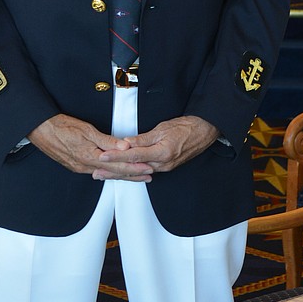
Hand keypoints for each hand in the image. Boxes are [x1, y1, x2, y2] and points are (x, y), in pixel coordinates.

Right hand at [29, 114, 153, 181]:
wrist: (40, 129)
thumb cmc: (61, 126)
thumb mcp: (87, 130)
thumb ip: (107, 140)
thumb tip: (124, 147)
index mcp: (90, 157)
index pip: (118, 166)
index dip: (134, 168)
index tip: (148, 168)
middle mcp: (85, 166)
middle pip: (114, 173)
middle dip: (132, 175)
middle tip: (148, 176)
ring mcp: (79, 167)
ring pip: (106, 173)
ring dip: (122, 175)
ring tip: (136, 176)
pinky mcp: (75, 165)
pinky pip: (97, 171)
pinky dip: (109, 173)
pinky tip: (114, 173)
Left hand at [93, 115, 217, 180]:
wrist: (204, 131)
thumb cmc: (186, 127)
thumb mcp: (162, 128)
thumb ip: (143, 138)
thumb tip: (127, 142)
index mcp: (161, 153)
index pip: (133, 156)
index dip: (116, 156)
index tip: (103, 156)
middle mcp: (163, 164)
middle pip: (133, 168)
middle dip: (114, 171)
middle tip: (98, 173)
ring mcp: (165, 167)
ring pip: (139, 171)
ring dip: (121, 173)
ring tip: (105, 174)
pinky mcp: (166, 166)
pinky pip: (146, 170)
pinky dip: (133, 171)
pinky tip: (124, 172)